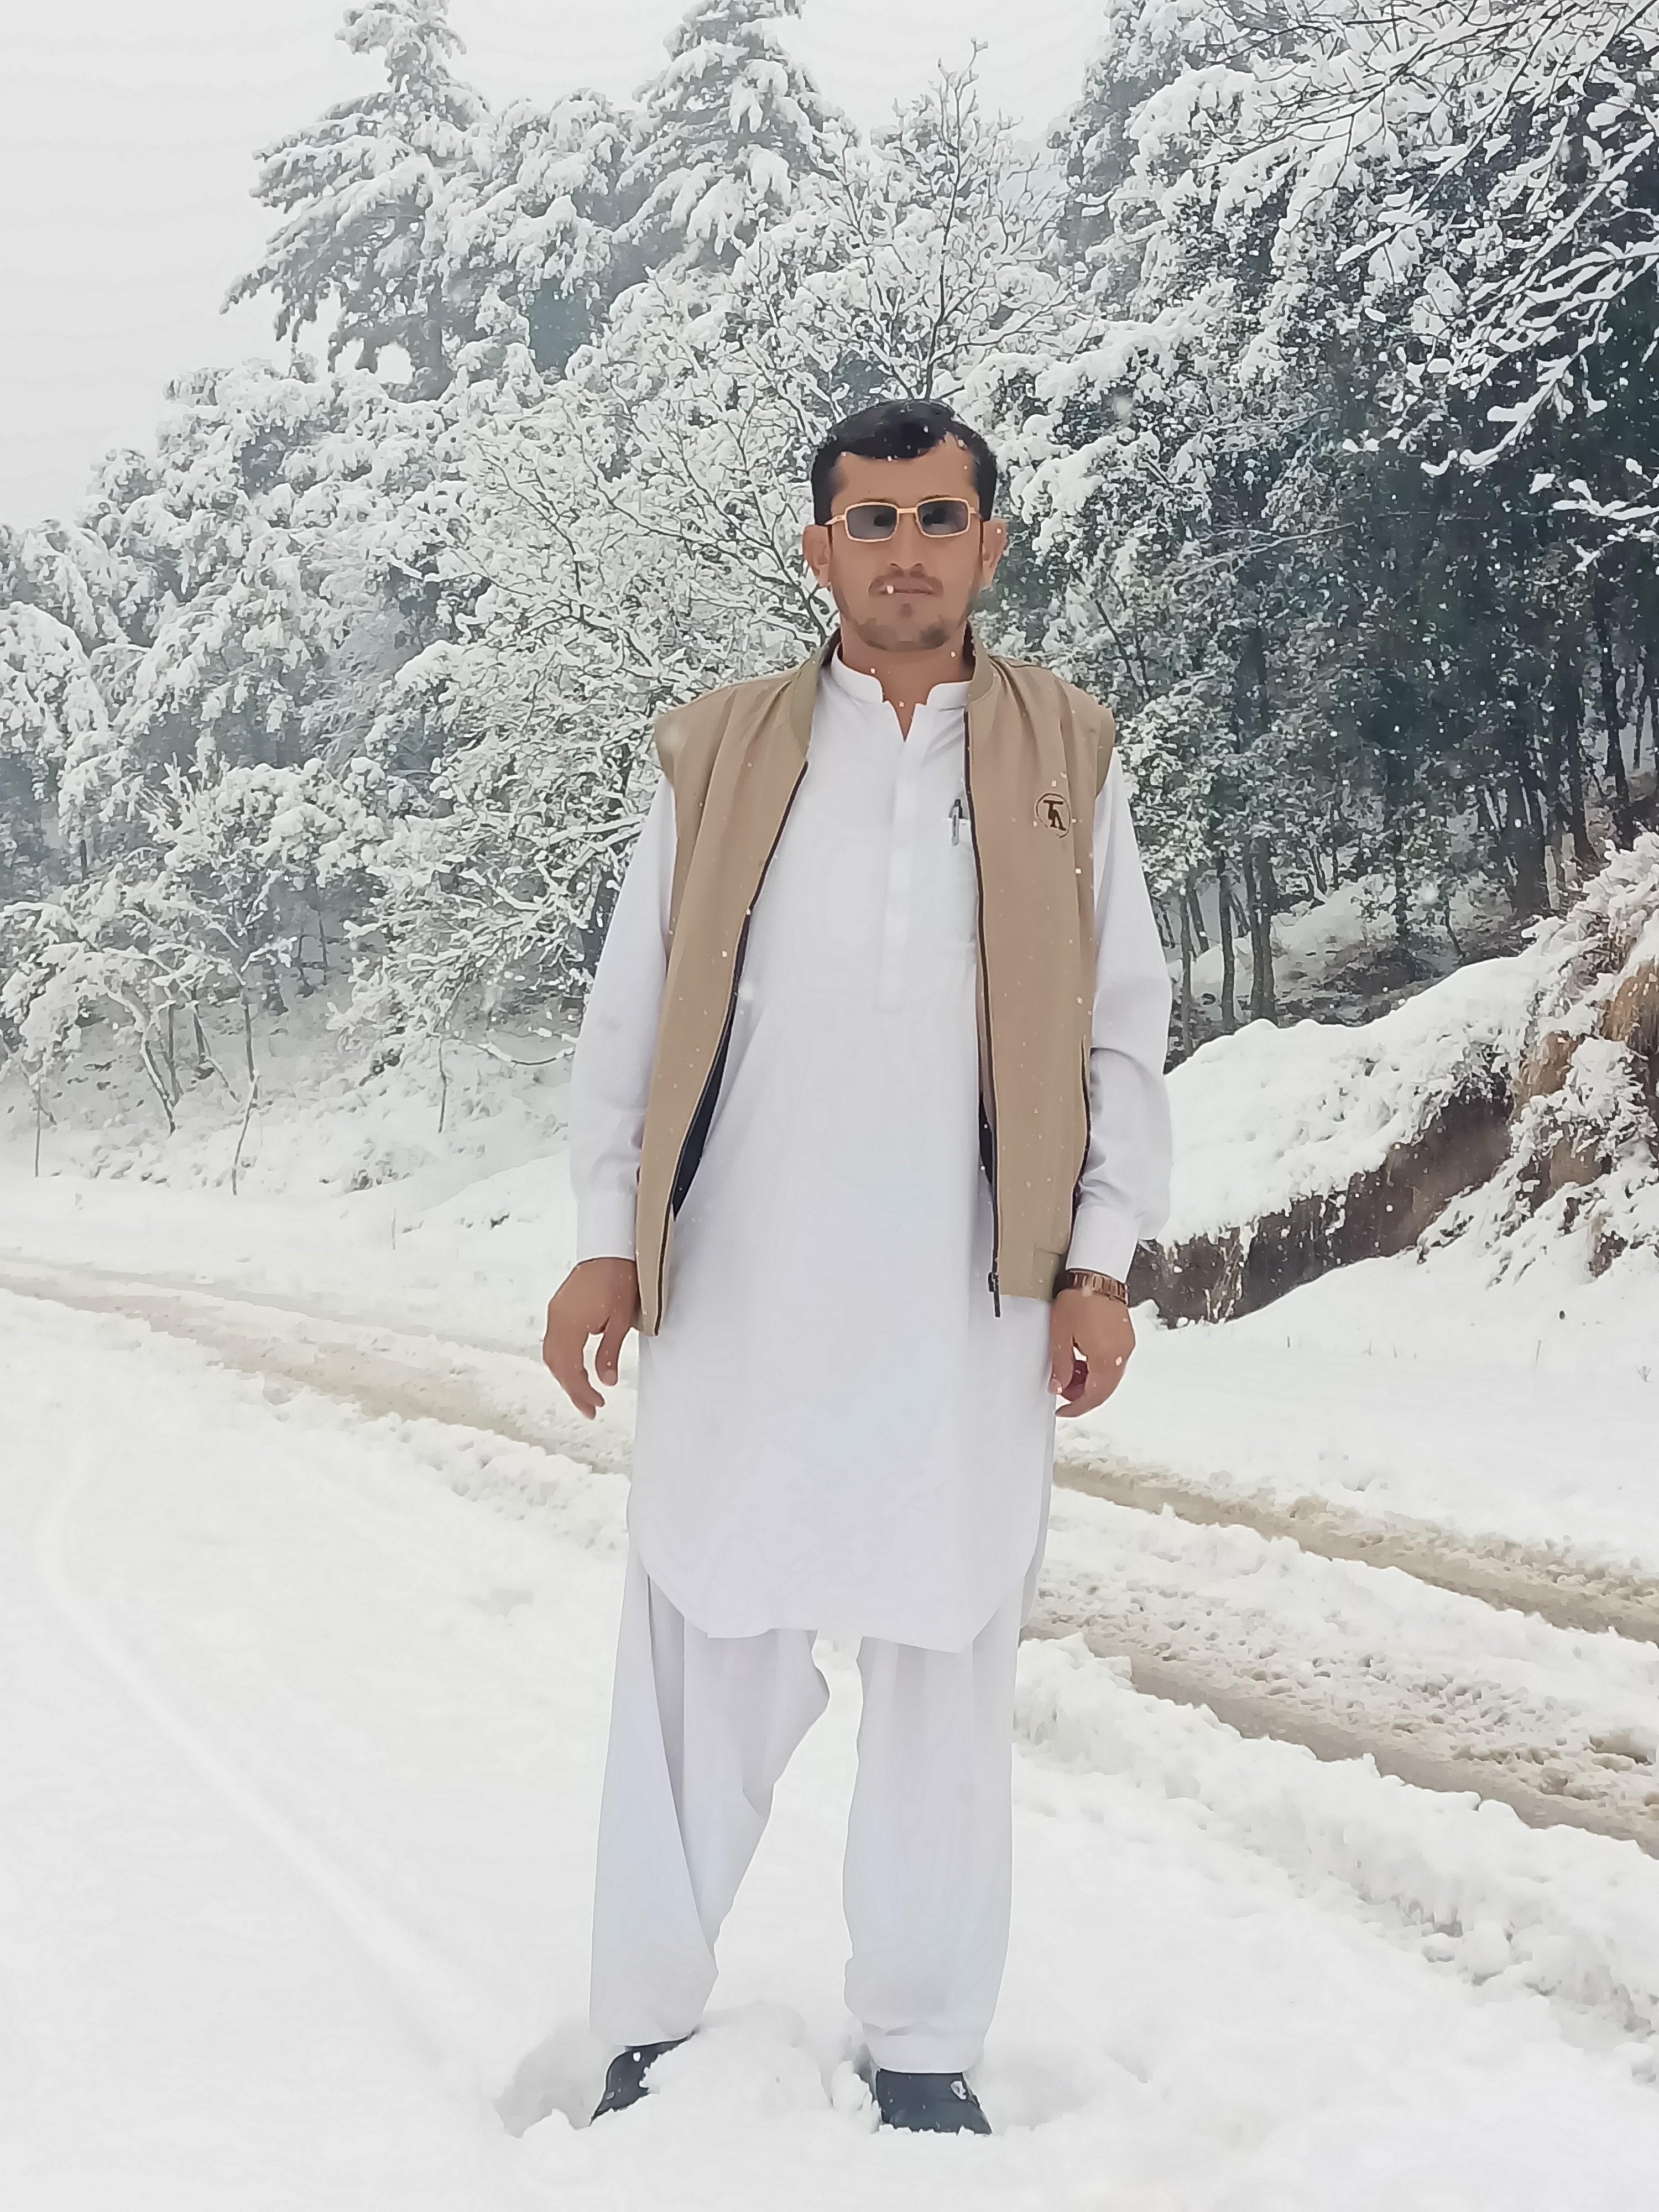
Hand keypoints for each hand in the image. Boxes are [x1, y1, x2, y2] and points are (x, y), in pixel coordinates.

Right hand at [542, 1257, 638, 1418]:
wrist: (611, 1249)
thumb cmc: (619, 1280)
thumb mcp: (621, 1321)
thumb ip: (610, 1353)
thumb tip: (605, 1381)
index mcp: (570, 1326)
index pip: (570, 1370)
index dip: (581, 1392)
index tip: (595, 1406)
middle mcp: (556, 1320)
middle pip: (557, 1366)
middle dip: (572, 1390)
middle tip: (590, 1408)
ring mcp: (555, 1313)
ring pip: (552, 1355)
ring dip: (566, 1376)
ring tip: (584, 1392)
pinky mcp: (559, 1307)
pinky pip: (554, 1341)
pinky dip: (563, 1360)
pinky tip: (577, 1367)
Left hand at [1047, 1287, 1134, 1418]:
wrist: (1096, 1275)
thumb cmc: (1079, 1299)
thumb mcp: (1060, 1336)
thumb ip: (1060, 1366)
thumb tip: (1058, 1387)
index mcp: (1104, 1359)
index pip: (1093, 1396)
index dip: (1076, 1407)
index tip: (1064, 1410)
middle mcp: (1120, 1355)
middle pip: (1104, 1390)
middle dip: (1083, 1395)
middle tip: (1064, 1390)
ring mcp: (1125, 1346)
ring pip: (1110, 1377)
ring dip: (1091, 1381)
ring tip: (1071, 1372)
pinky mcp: (1125, 1337)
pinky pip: (1114, 1363)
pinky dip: (1099, 1368)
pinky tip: (1084, 1359)